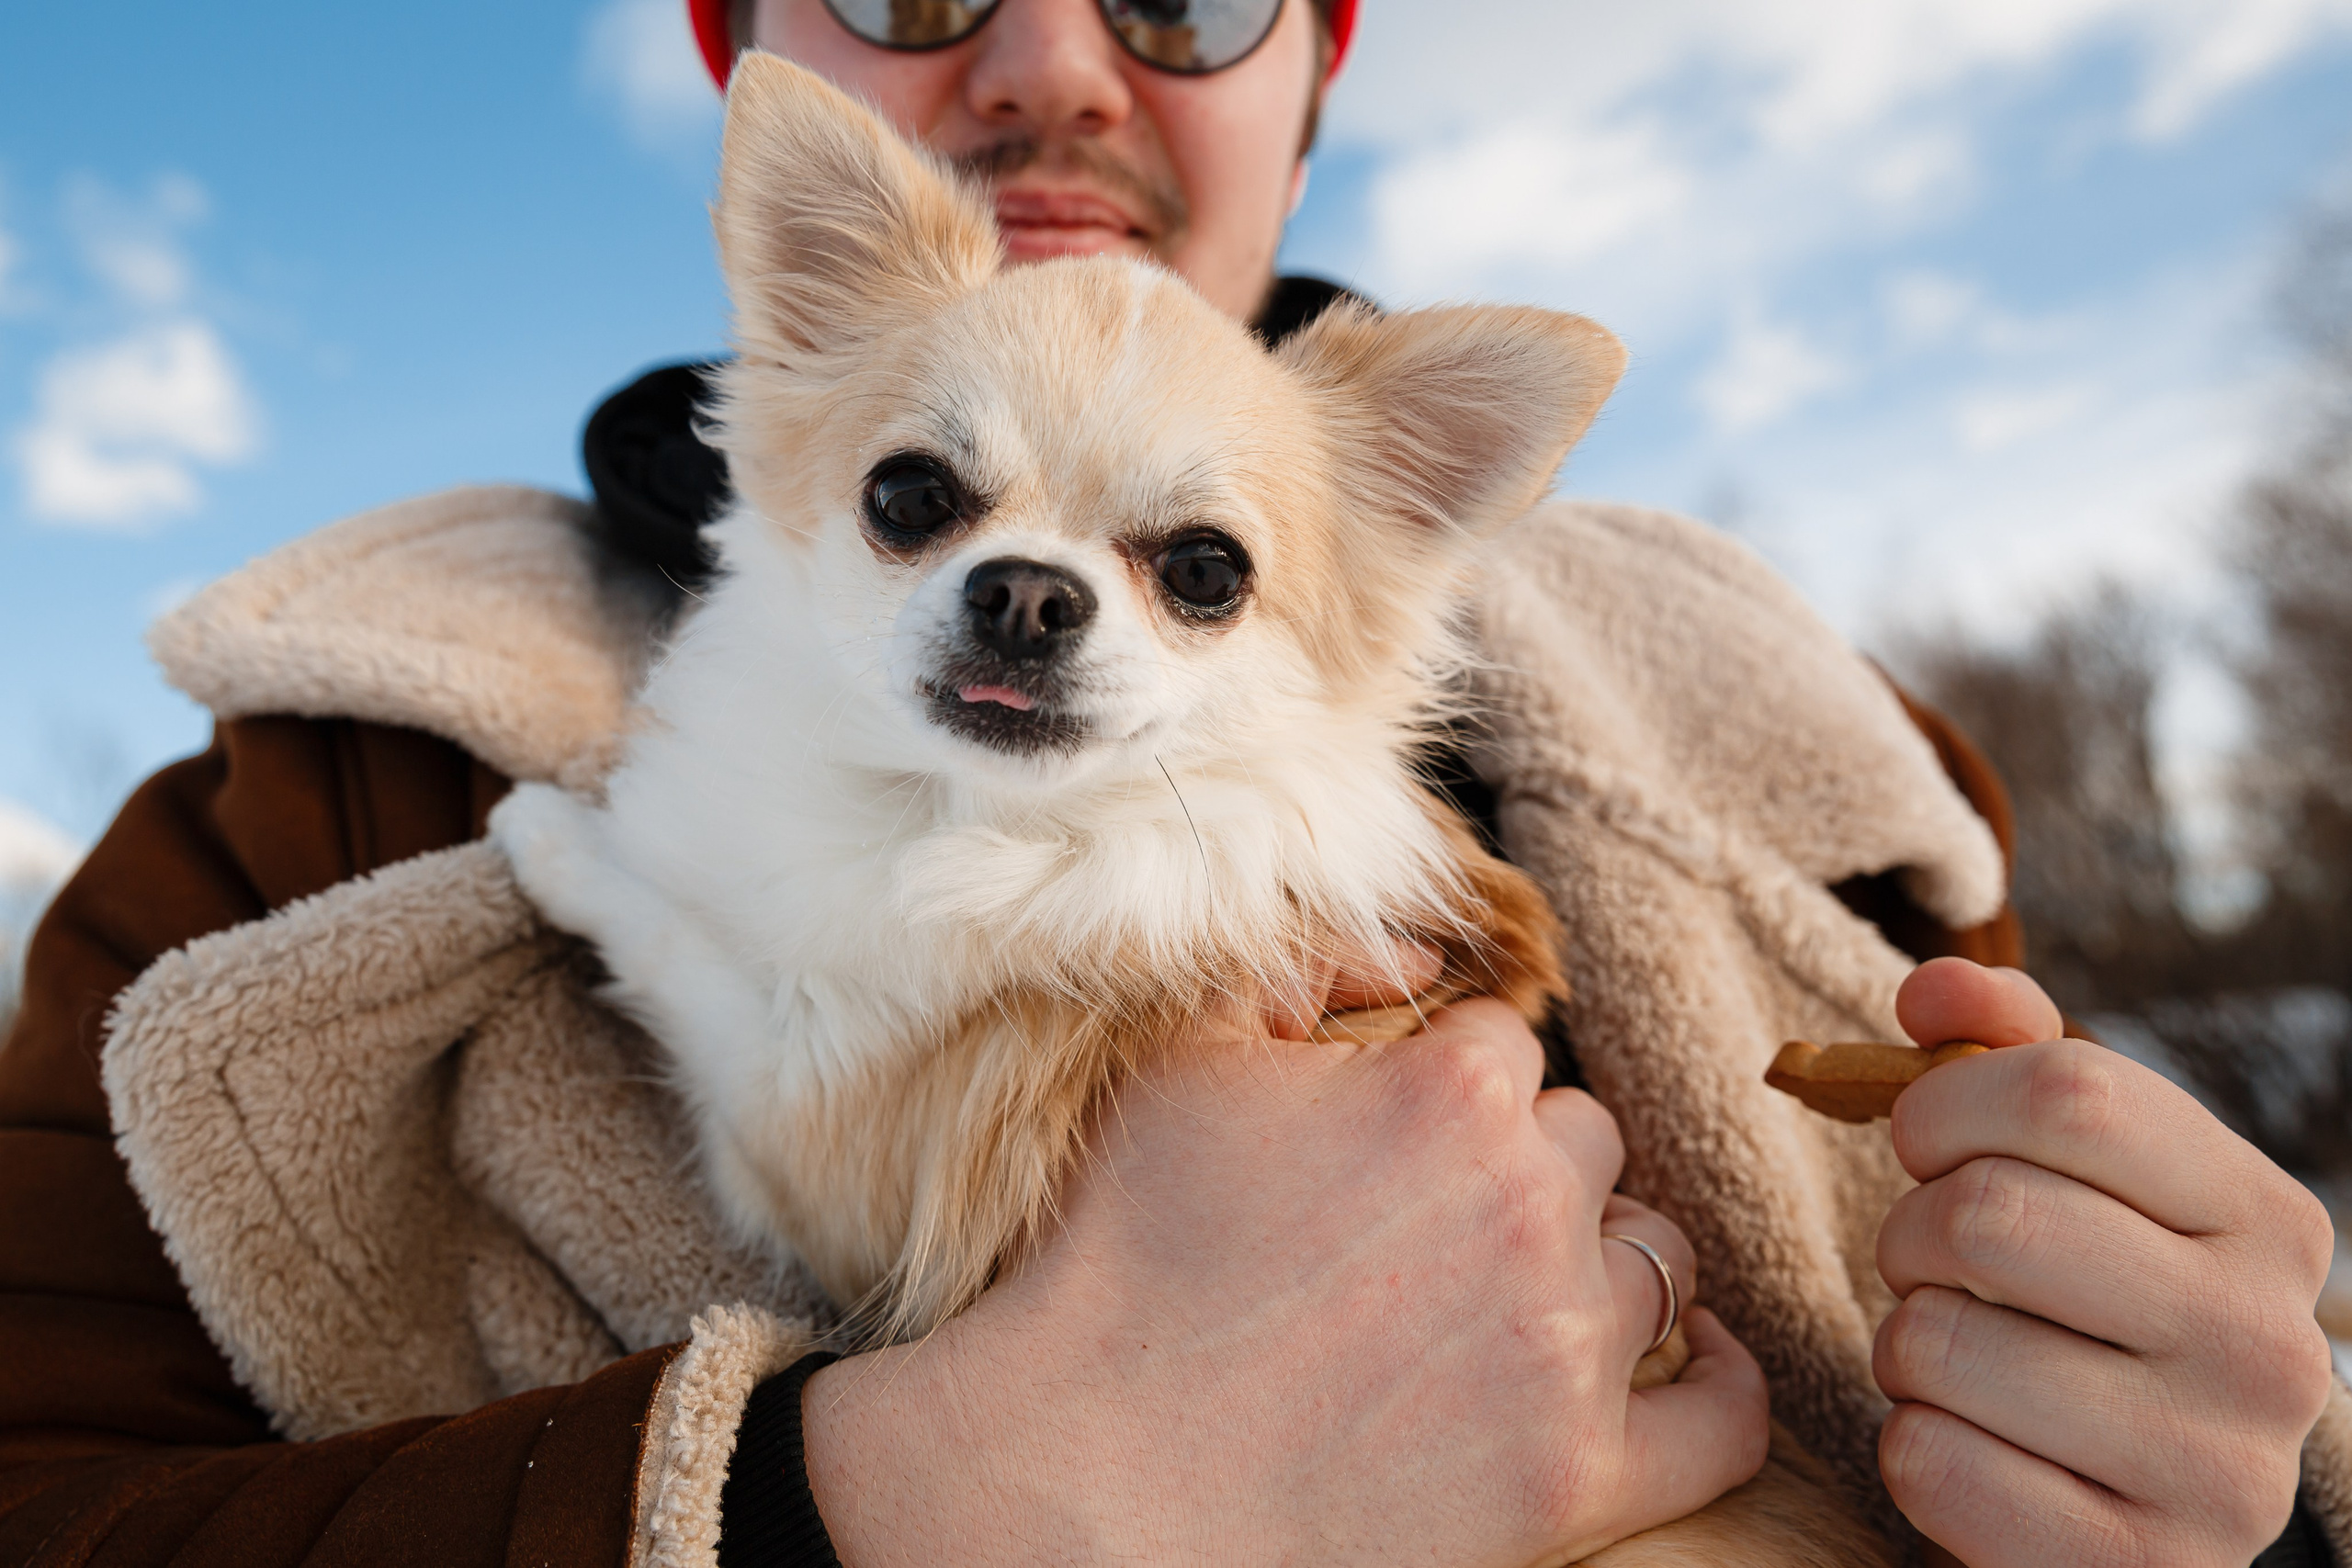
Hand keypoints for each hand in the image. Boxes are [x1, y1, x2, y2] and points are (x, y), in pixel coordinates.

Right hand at [802, 996, 1769, 1566]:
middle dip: (1525, 1167)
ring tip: (1515, 1293)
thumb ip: (1312, 965)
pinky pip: (1720, 1424)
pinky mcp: (1583, 1479)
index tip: (1398, 1139)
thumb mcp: (1187, 1058)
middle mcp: (1535, 1199)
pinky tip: (1691, 1361)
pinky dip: (1718, 1386)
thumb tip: (1421, 946)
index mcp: (1454, 1085)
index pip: (1512, 1047)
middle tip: (1432, 1223)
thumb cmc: (1125, 1255)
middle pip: (1588, 1144)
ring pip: (1654, 1259)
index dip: (1449, 1088)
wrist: (1093, 1472)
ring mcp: (1568, 1344)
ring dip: (1594, 1261)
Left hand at [1873, 958, 2336, 1565]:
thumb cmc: (2084, 1309)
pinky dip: (1911, 1443)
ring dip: (1904, 1344)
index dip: (1946, 1103)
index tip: (1924, 1140)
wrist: (2127, 1509)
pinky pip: (1929, 1461)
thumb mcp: (2075, 1173)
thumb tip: (1933, 988)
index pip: (2070, 1092)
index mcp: (2266, 1219)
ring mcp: (2220, 1474)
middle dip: (1910, 1231)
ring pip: (1936, 1342)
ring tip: (1963, 1361)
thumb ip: (2008, 1055)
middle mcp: (2271, 1347)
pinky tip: (1975, 1447)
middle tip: (1933, 1265)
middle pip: (1989, 1212)